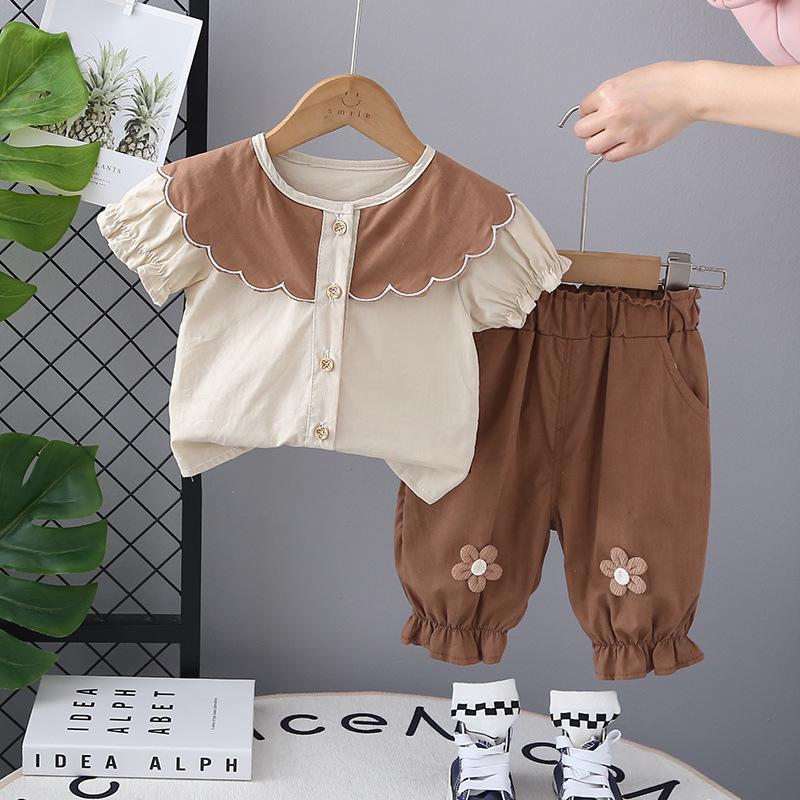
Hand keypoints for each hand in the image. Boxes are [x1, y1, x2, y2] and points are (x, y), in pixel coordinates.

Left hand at [574, 62, 695, 161]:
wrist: (689, 90)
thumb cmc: (666, 81)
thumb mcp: (629, 79)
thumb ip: (611, 95)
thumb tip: (597, 109)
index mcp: (608, 93)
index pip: (582, 110)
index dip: (590, 112)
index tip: (597, 114)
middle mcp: (611, 113)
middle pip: (581, 132)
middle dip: (590, 129)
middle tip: (602, 127)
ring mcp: (622, 131)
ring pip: (592, 148)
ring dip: (599, 143)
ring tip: (612, 136)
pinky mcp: (635, 145)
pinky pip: (610, 157)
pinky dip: (612, 153)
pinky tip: (621, 144)